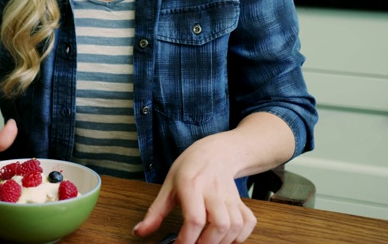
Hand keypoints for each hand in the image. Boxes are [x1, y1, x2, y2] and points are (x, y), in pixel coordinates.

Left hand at [133, 137, 256, 243]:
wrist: (216, 152)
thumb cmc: (189, 168)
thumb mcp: (168, 186)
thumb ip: (155, 212)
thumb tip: (139, 232)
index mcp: (191, 185)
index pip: (194, 218)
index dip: (186, 239)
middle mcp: (213, 191)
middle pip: (219, 225)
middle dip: (206, 243)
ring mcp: (230, 196)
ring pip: (234, 226)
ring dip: (222, 241)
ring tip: (206, 242)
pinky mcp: (241, 201)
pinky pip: (248, 222)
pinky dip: (240, 235)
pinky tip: (225, 236)